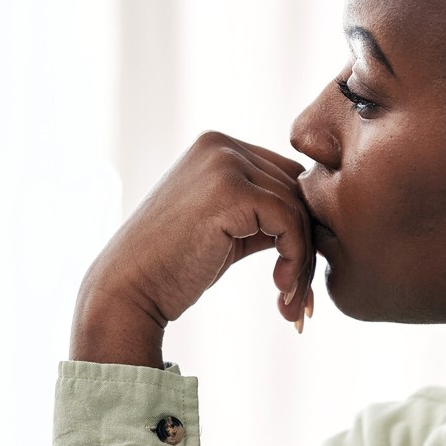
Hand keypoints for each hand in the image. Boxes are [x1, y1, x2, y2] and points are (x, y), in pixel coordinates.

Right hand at [72, 132, 316, 365]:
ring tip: (290, 300)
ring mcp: (224, 163)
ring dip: (303, 261)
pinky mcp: (230, 190)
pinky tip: (278, 288)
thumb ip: (264, 213)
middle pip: (297, 190)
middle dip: (307, 246)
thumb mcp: (225, 228)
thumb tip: (317, 221)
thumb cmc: (172, 267)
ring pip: (299, 208)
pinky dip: (295, 259)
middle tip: (299, 296)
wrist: (128, 288)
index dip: (301, 225)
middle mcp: (221, 145)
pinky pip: (290, 221)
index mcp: (217, 147)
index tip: (298, 274)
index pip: (286, 176)